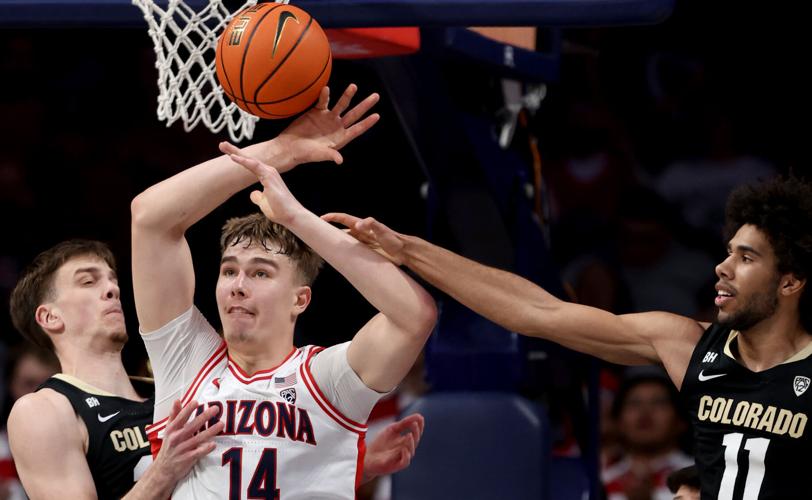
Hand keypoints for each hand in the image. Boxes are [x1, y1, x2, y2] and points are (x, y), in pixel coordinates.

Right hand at [153, 399, 223, 483]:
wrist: (163, 469)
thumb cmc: (169, 446)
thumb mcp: (168, 430)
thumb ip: (174, 415)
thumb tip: (177, 400)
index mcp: (172, 430)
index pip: (180, 418)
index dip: (188, 410)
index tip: (196, 402)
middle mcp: (176, 438)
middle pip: (192, 426)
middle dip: (204, 417)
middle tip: (216, 409)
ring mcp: (182, 449)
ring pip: (197, 439)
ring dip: (210, 431)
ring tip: (221, 424)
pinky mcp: (187, 459)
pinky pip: (198, 453)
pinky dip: (205, 449)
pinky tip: (213, 444)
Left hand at [227, 152, 304, 224]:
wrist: (291, 216)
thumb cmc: (279, 210)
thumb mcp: (263, 203)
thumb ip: (258, 197)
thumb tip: (252, 194)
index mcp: (267, 176)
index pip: (250, 165)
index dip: (239, 158)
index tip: (227, 153)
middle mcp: (268, 171)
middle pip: (249, 159)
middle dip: (234, 151)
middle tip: (221, 144)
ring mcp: (269, 172)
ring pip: (250, 159)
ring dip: (236, 152)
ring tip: (223, 145)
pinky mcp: (269, 176)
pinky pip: (254, 165)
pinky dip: (243, 161)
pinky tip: (233, 157)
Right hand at [252, 84, 379, 170]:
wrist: (290, 147)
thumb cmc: (305, 154)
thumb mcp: (319, 154)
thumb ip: (330, 155)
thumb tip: (340, 161)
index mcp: (341, 138)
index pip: (357, 129)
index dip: (367, 123)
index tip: (377, 115)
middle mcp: (337, 127)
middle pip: (354, 114)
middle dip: (365, 105)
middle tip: (376, 96)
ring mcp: (328, 118)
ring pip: (341, 105)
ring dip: (347, 96)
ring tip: (354, 86)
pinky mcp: (317, 112)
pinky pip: (323, 102)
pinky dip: (325, 96)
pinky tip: (327, 89)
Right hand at [321, 212, 404, 264]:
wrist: (403, 250)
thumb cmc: (393, 239)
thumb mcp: (382, 230)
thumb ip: (370, 224)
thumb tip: (357, 224)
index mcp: (363, 225)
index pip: (345, 219)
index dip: (333, 217)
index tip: (322, 218)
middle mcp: (361, 232)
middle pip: (343, 229)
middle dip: (331, 229)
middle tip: (318, 232)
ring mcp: (364, 241)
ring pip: (347, 239)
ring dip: (337, 241)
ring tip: (326, 244)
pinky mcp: (367, 249)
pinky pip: (353, 249)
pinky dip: (345, 251)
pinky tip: (342, 256)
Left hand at [362, 413, 423, 482]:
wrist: (367, 456)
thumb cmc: (380, 443)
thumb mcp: (392, 429)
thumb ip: (404, 423)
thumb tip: (418, 415)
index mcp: (406, 441)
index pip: (416, 433)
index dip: (419, 426)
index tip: (420, 418)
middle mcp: (406, 449)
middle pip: (415, 441)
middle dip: (416, 432)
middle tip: (414, 424)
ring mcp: (401, 458)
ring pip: (411, 451)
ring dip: (411, 443)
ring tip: (409, 435)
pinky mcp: (396, 465)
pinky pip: (404, 462)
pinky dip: (406, 456)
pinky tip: (404, 449)